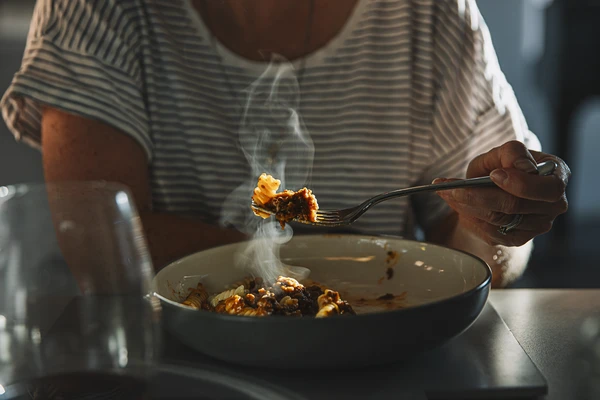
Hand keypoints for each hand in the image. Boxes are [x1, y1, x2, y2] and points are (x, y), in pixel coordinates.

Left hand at [434, 141, 570, 246]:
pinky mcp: (517, 239)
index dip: (520, 184)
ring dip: (467, 205)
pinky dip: (468, 216)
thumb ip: (512, 153)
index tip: (494, 175)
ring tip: (445, 191)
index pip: (548, 188)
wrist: (493, 187)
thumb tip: (522, 168)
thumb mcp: (503, 152)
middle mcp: (553, 205)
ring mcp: (536, 225)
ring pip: (498, 219)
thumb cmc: (502, 166)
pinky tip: (454, 203)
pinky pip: (490, 231)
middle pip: (516, 206)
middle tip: (453, 187)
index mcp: (558, 177)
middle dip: (480, 196)